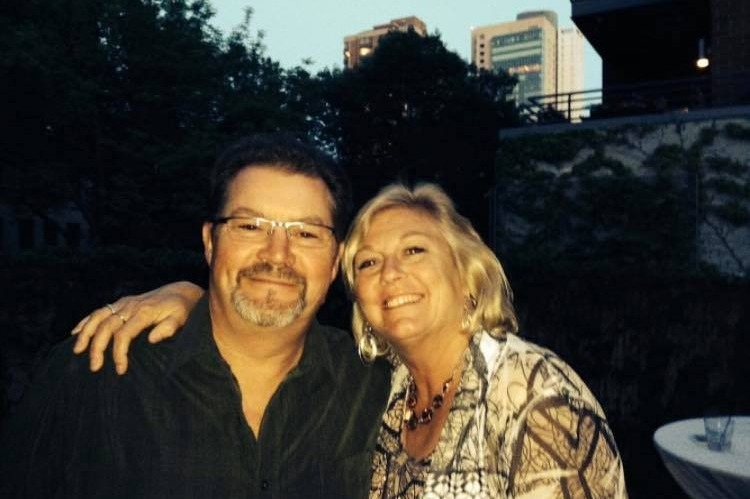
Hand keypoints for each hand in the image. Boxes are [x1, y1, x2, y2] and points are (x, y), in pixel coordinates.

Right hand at [71, 281, 204, 373]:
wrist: (181, 292)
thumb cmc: (181, 309)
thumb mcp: (180, 319)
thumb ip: (168, 328)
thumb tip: (152, 339)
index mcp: (144, 313)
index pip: (124, 334)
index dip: (119, 353)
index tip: (120, 369)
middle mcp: (131, 306)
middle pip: (106, 326)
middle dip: (98, 348)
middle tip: (95, 367)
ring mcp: (125, 303)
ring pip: (98, 317)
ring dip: (86, 334)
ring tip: (77, 351)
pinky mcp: (122, 302)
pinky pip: (100, 311)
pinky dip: (86, 321)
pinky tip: (75, 332)